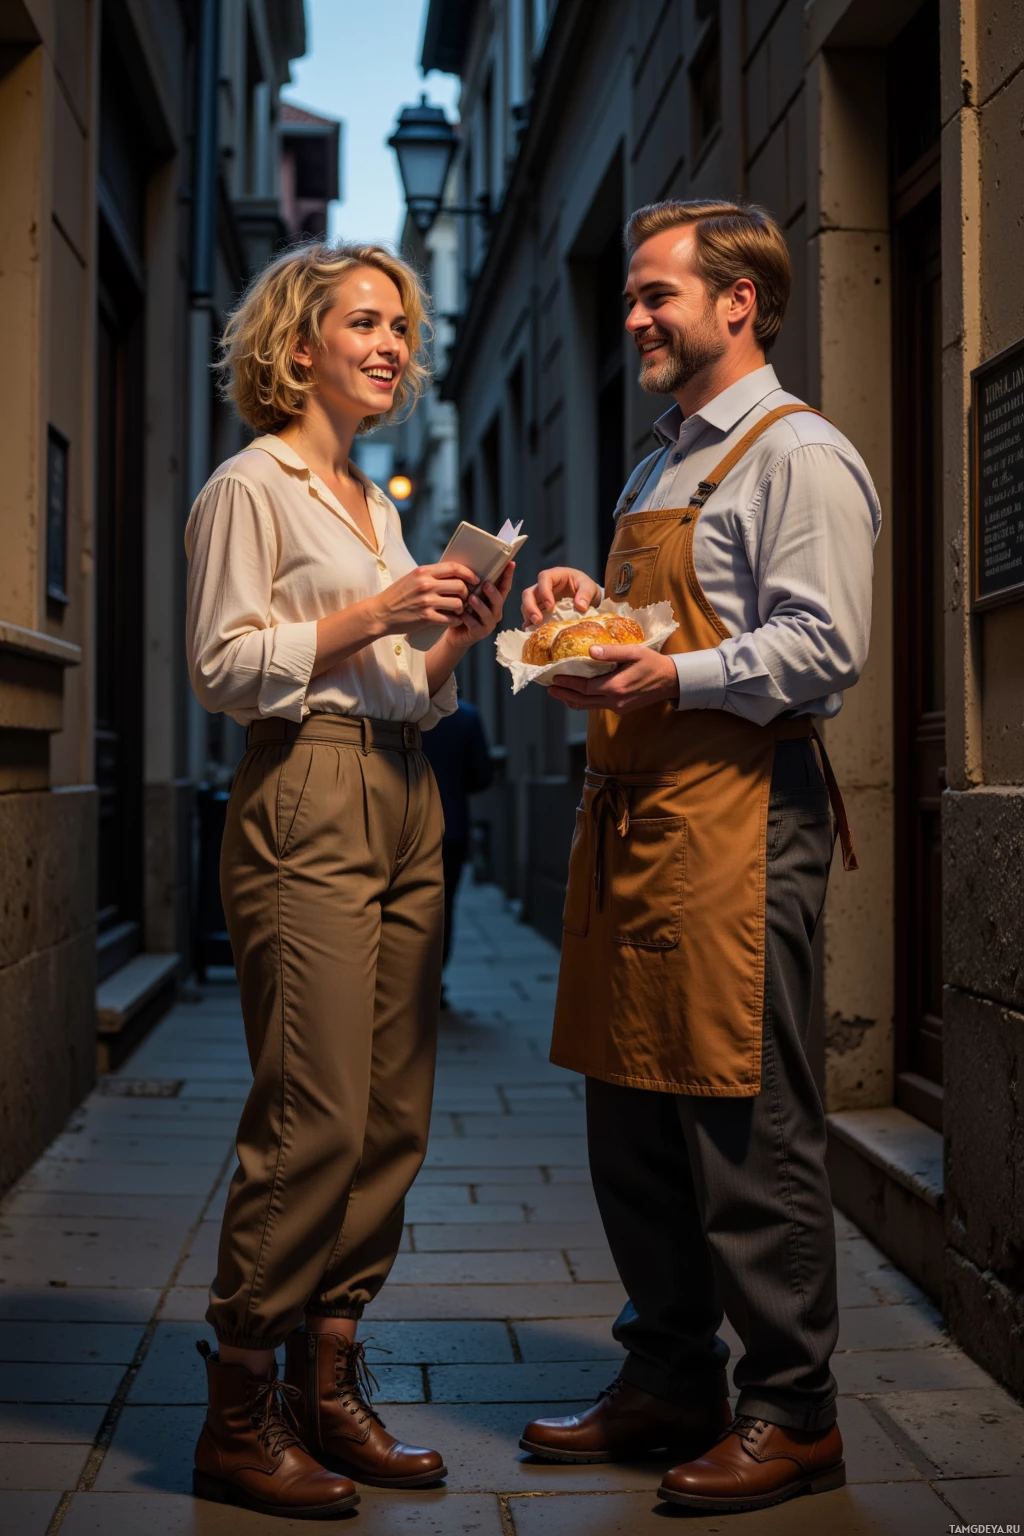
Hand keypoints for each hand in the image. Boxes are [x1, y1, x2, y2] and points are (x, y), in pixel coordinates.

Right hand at [371, 561, 478, 635]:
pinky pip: (450, 618)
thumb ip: (430, 575)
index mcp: (423, 571)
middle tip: (465, 598)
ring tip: (458, 610)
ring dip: (461, 608)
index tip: (475, 579)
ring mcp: (427, 601)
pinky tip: (453, 620)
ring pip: (458, 603)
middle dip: (466, 593)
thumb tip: (452, 574)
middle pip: (460, 585)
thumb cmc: (397, 596)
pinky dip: (455, 620)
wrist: (380, 613)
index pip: (454, 568)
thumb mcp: (412, 578)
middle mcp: (426, 584)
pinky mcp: (426, 617)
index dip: (468, 573)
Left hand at [443, 562, 514, 648]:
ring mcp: (488, 624)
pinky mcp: (479, 634)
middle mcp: (495, 612)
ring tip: (471, 598)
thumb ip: (473, 585)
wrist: (455, 635)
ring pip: (488, 614)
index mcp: (495, 601)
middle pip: (499, 601)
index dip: (508, 575)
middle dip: (493, 592)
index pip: (504, 586)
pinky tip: (461, 614)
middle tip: (486, 583)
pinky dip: (468, 619)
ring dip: (480, 605)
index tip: (510, 563)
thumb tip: (470, 565)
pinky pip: (475, 626)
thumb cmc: (462, 611)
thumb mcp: (468, 596)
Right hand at [521, 567, 601, 625]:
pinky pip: (530, 616)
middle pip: (529, 593)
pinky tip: (533, 632)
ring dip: (529, 616)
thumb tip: (580, 607)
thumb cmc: (585, 587)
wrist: (586, 597)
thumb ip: (586, 594)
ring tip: (536, 627)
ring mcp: (539, 599)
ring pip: (526, 605)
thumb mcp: (589, 587)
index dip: (544, 591)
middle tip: (538, 620)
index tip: (550, 606)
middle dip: (530, 607)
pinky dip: (530, 624)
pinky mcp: (540, 609)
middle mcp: (543, 586)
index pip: (544, 578)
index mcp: (555, 575)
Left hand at [548, 644, 679, 713]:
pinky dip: (583, 701)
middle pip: (582, 701)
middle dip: (564, 694)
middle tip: (549, 688)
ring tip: (558, 691)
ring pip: (588, 706)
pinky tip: (577, 693)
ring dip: (571, 699)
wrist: (671, 681)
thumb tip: (590, 650)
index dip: (567, 683)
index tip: (554, 677)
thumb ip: (612, 652)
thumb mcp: (634, 652)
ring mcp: (617, 707)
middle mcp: (615, 701)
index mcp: (616, 687)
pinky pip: (596, 706)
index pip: (584, 687)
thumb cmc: (653, 663)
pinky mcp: (620, 708)